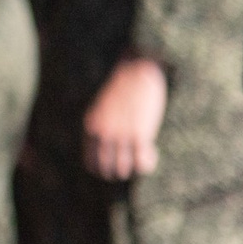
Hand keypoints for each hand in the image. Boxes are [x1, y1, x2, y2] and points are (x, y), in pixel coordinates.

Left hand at [84, 56, 167, 179]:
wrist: (137, 71)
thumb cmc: (124, 88)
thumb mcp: (105, 107)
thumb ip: (103, 125)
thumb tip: (109, 145)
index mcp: (91, 126)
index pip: (90, 161)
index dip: (102, 169)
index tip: (114, 166)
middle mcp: (103, 133)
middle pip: (106, 169)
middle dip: (118, 173)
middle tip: (130, 167)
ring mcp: (121, 135)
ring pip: (124, 169)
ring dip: (133, 170)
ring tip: (142, 159)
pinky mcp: (140, 134)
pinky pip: (142, 163)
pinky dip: (146, 164)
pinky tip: (151, 153)